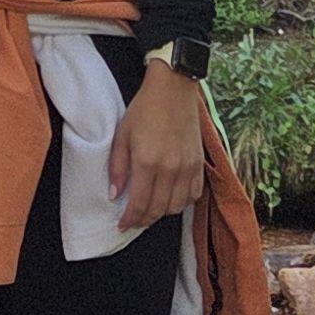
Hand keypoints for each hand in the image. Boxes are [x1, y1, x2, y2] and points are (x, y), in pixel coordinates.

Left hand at [107, 66, 208, 231]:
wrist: (173, 89)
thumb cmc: (144, 110)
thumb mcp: (122, 135)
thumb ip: (118, 168)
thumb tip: (114, 195)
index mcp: (147, 161)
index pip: (139, 204)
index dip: (130, 219)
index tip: (122, 225)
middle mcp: (170, 168)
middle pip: (158, 209)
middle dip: (144, 220)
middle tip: (134, 220)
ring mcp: (188, 167)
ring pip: (177, 206)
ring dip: (163, 213)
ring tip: (151, 208)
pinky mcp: (199, 163)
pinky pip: (194, 195)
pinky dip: (182, 202)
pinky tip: (171, 198)